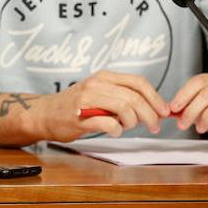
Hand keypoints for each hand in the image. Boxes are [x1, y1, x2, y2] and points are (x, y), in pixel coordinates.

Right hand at [46, 71, 169, 140]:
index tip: (164, 111)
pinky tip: (114, 131)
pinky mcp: (80, 118)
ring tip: (128, 127)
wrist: (44, 114)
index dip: (155, 97)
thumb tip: (154, 108)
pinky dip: (117, 130)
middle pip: (134, 97)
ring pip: (124, 108)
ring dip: (133, 122)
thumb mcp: (98, 93)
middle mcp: (96, 85)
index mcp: (103, 77)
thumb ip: (121, 96)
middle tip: (154, 126)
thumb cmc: (74, 106)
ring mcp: (87, 100)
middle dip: (149, 114)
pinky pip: (109, 124)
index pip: (138, 82)